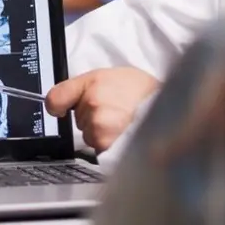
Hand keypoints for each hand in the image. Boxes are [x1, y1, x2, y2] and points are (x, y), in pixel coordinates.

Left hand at [44, 68, 160, 152]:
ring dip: (101, 134)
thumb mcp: (108, 77)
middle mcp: (92, 101)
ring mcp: (99, 122)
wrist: (169, 101)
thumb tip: (58, 108)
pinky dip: (110, 146)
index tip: (61, 111)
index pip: (55, 99)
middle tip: (114, 112)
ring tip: (123, 123)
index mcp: (92, 82)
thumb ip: (81, 90)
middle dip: (92, 120)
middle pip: (78, 122)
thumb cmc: (139, 90)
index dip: (57, 107)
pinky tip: (124, 135)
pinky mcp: (107, 141)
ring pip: (89, 136)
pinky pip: (100, 147)